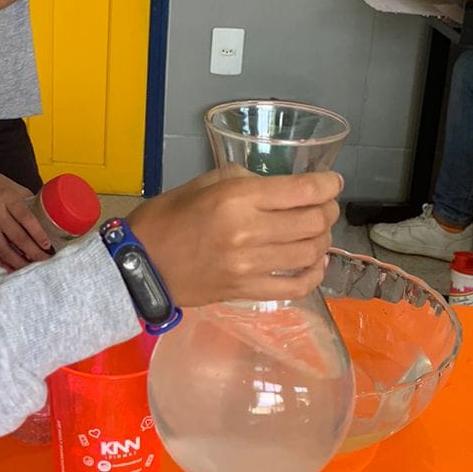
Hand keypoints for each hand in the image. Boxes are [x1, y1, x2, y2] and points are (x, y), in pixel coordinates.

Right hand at [0, 165, 52, 268]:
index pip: (26, 218)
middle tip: (45, 261)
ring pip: (2, 249)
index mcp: (7, 197)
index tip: (48, 246)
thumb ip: (28, 203)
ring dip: (18, 262)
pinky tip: (9, 268)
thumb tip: (47, 221)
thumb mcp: (14, 187)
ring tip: (30, 268)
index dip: (38, 234)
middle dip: (33, 253)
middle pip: (17, 237)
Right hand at [126, 169, 341, 306]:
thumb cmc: (166, 218)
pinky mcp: (247, 291)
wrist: (140, 266)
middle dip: (328, 210)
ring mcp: (250, 266)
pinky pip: (296, 286)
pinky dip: (313, 275)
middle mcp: (249, 232)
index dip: (328, 185)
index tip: (333, 183)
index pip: (302, 191)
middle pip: (313, 222)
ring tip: (317, 233)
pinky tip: (313, 264)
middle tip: (325, 206)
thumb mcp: (203, 183)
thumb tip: (279, 188)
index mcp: (237, 198)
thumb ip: (245, 180)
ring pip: (309, 253)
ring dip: (322, 240)